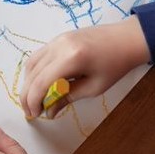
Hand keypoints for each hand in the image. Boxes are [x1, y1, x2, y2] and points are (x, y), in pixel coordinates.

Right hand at [20, 16, 150, 118]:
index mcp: (70, 58)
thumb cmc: (115, 65)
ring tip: (34, 100)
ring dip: (29, 82)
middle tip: (31, 112)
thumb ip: (68, 97)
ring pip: (32, 63)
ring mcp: (57, 39)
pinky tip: (40, 83)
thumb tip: (49, 111)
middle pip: (33, 73)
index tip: (35, 116)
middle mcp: (59, 45)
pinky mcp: (59, 37)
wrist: (126, 39)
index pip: (41, 82)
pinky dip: (35, 70)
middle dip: (28, 95)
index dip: (34, 101)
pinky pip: (40, 55)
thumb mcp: (94, 87)